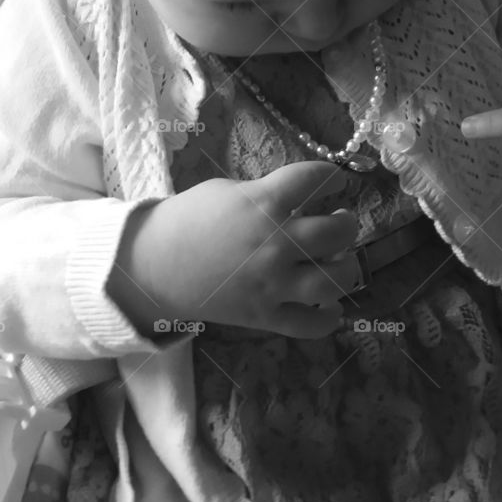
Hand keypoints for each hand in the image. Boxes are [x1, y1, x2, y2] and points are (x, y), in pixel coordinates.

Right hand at [111, 161, 361, 338]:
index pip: (316, 179)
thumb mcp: (228, 191)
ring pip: (334, 280)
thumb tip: (302, 200)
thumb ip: (267, 194)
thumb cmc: (188, 220)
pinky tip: (330, 308)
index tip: (337, 180)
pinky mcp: (265, 315)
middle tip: (343, 221)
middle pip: (337, 232)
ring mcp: (273, 282)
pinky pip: (310, 324)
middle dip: (348, 224)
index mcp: (263, 202)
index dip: (334, 177)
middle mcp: (275, 242)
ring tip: (341, 260)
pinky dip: (328, 319)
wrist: (153, 265)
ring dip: (347, 268)